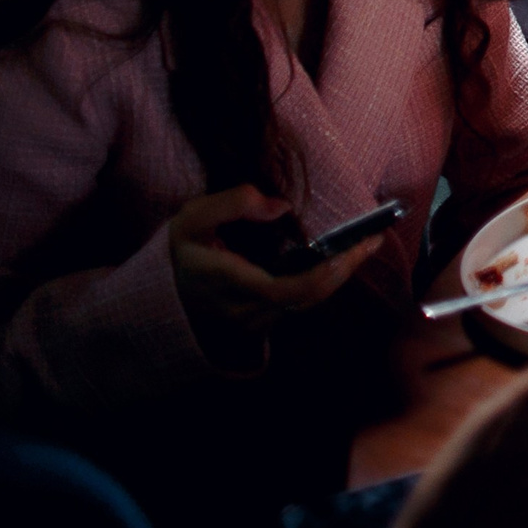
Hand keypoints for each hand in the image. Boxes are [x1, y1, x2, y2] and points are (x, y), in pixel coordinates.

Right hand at [167, 185, 381, 354]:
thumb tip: (280, 204)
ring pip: (309, 302)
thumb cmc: (176, 255)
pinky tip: (337, 258)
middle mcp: (249, 312)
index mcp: (235, 285)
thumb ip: (232, 203)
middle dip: (347, 267)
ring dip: (338, 275)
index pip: (296, 288)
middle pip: (313, 296)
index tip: (362, 242)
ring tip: (363, 244)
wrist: (152, 301)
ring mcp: (255, 323)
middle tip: (374, 238)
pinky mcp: (260, 324)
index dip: (335, 268)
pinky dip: (323, 281)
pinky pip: (299, 304)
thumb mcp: (192, 219)